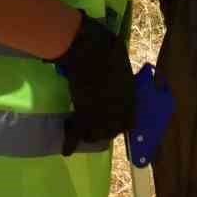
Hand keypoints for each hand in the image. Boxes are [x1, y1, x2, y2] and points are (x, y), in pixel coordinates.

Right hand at [52, 14, 133, 154]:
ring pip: (97, 134)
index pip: (129, 121)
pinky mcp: (85, 114)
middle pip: (114, 130)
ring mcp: (104, 113)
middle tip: (91, 131)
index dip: (119, 124)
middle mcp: (121, 109)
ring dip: (88, 135)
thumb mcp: (119, 56)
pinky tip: (66, 149)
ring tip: (77, 132)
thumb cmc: (106, 46)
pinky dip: (70, 141)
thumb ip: (118, 66)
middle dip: (103, 132)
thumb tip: (114, 58)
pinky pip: (78, 132)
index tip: (110, 124)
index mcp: (130, 95)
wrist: (91, 49)